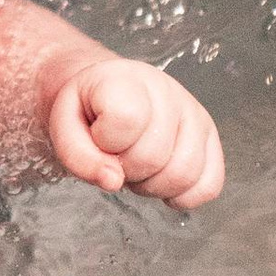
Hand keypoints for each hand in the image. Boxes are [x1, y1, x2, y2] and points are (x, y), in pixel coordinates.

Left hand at [45, 56, 223, 208]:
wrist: (109, 99)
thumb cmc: (88, 113)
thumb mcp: (65, 127)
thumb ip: (79, 156)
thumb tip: (113, 181)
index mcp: (128, 79)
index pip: (127, 118)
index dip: (106, 141)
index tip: (97, 135)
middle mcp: (168, 91)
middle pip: (153, 157)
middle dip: (127, 170)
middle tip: (117, 157)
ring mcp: (195, 113)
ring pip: (184, 175)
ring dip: (153, 186)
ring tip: (137, 166)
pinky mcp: (211, 138)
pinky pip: (209, 185)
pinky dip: (183, 196)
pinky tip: (161, 180)